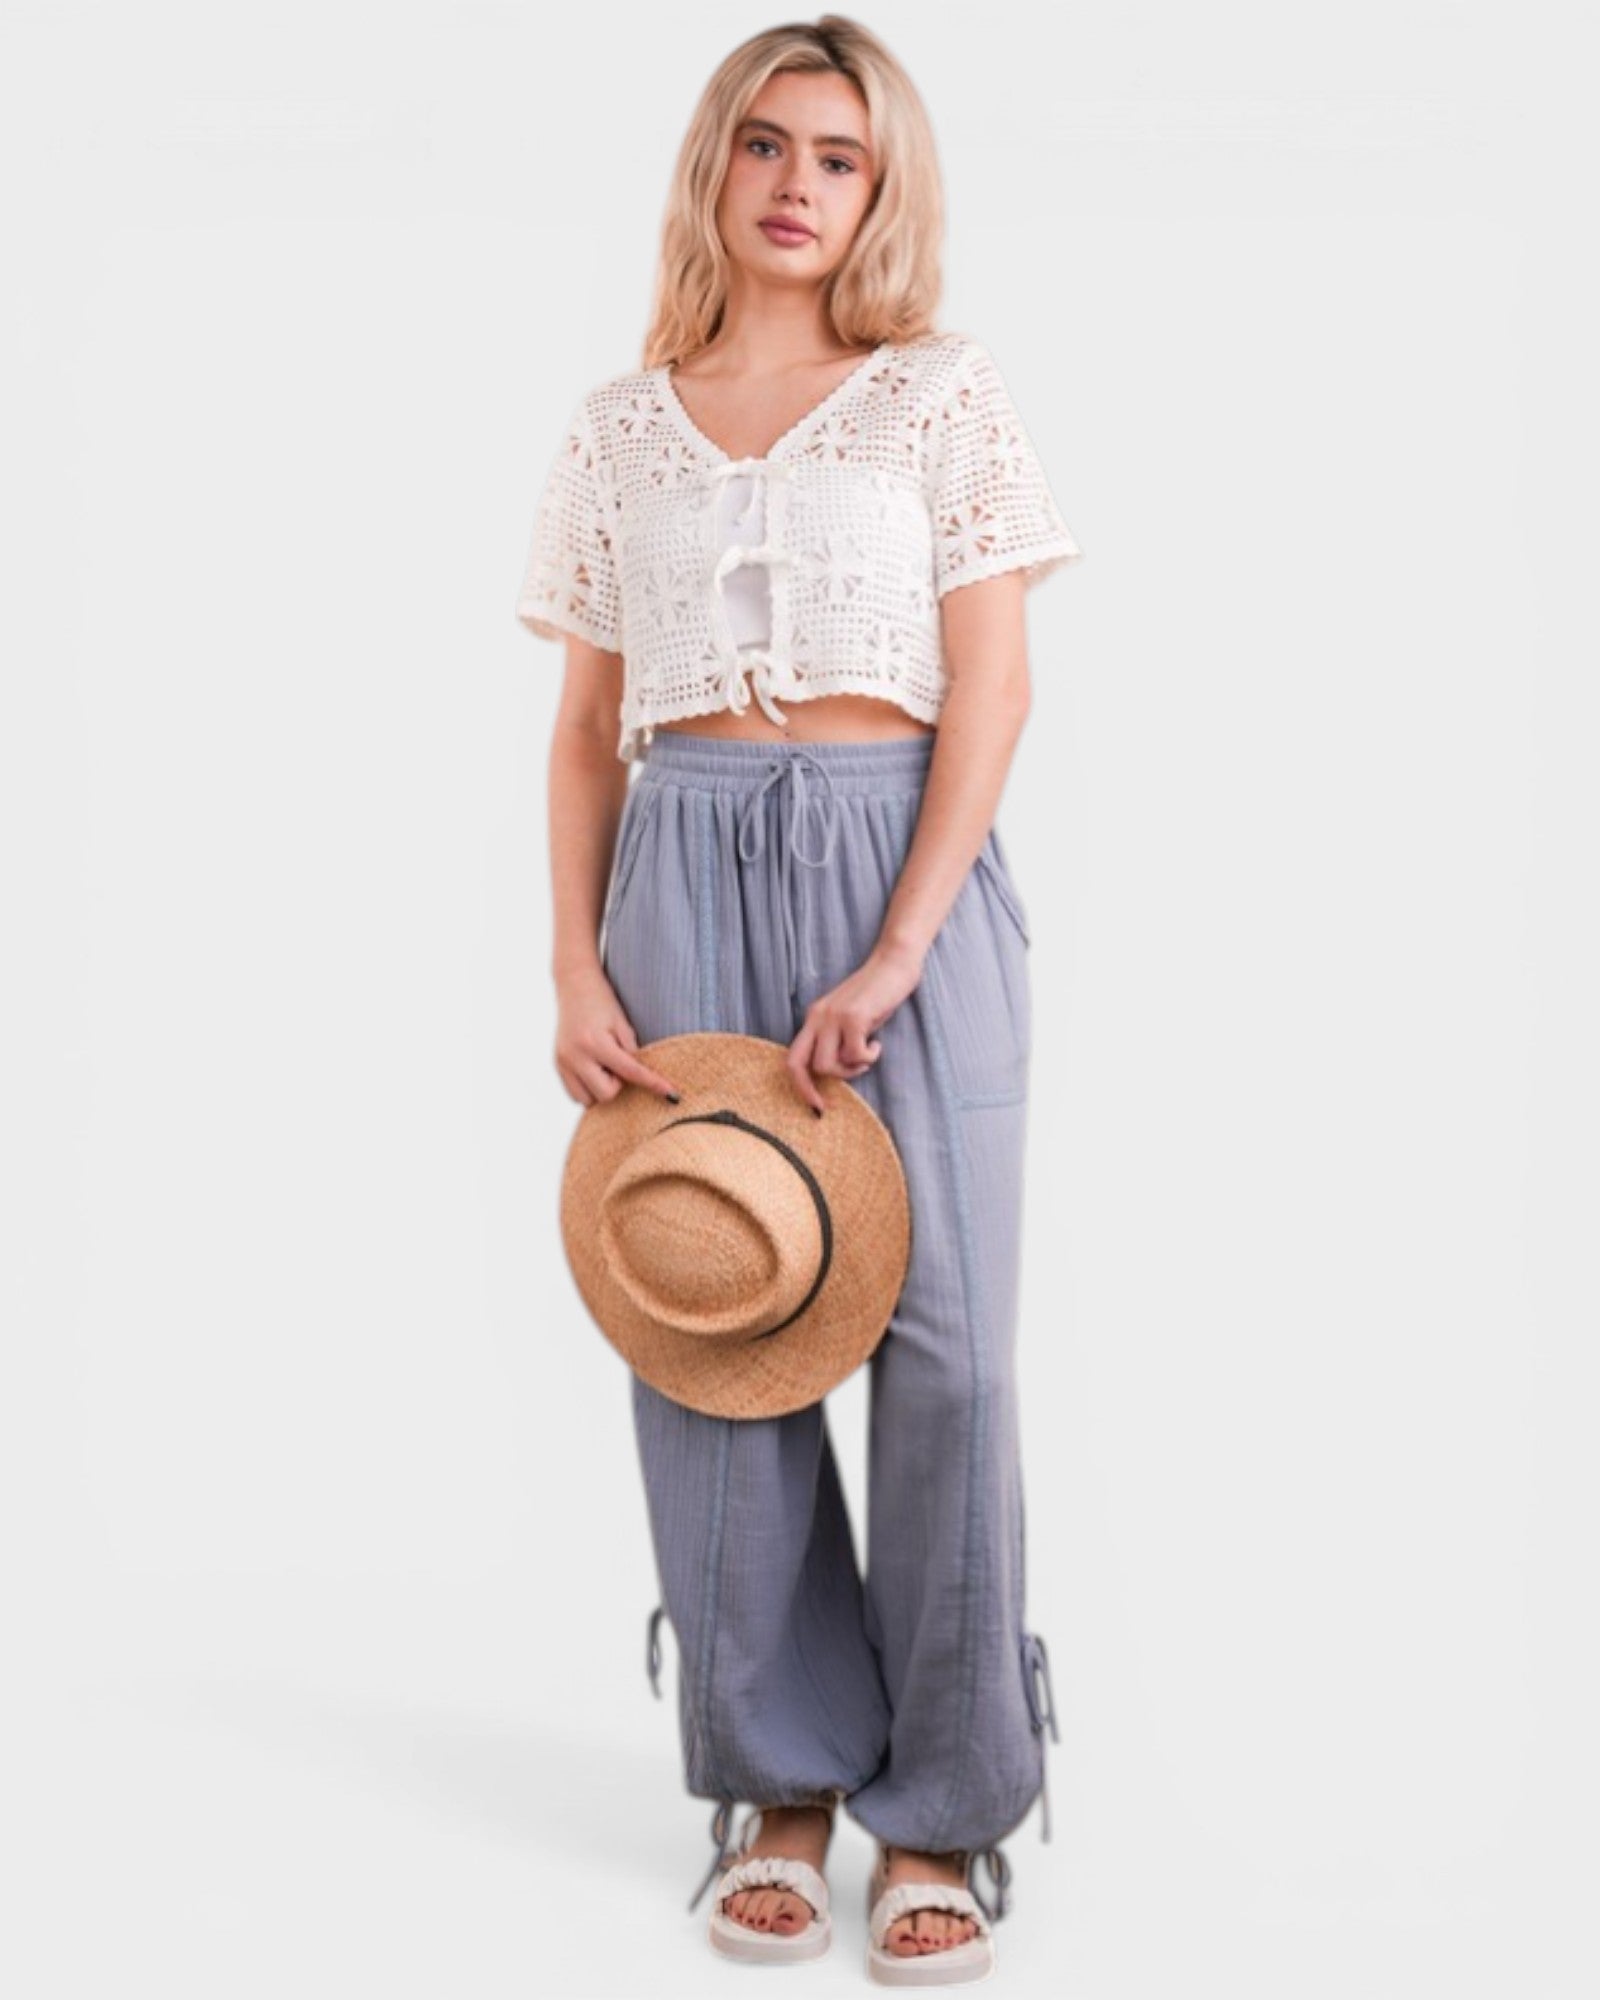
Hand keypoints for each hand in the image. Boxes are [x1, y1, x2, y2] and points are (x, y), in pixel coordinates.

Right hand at [555, 962, 681, 1107]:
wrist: (574, 983)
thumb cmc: (603, 1001)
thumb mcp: (623, 1023)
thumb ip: (632, 1052)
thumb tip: (642, 1079)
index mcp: (594, 1043)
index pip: (630, 1072)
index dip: (653, 1084)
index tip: (672, 1095)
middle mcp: (575, 1056)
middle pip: (606, 1094)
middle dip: (617, 1084)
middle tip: (619, 1063)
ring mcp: (563, 1062)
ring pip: (588, 1100)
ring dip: (602, 1088)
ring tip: (605, 1066)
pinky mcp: (557, 1064)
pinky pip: (575, 1094)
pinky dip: (589, 1088)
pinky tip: (595, 1070)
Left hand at [786, 935, 925, 1115]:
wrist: (894, 963)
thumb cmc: (876, 994)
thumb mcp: (849, 1018)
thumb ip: (837, 1040)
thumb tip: (837, 1073)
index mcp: (813, 1018)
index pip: (792, 1060)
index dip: (801, 1087)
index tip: (818, 1105)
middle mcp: (817, 1017)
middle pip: (804, 1067)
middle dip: (829, 1082)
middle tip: (856, 1072)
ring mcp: (834, 1016)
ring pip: (827, 1065)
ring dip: (851, 1069)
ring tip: (868, 1055)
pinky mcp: (854, 1016)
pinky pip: (855, 1055)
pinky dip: (869, 1057)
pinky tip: (877, 1044)